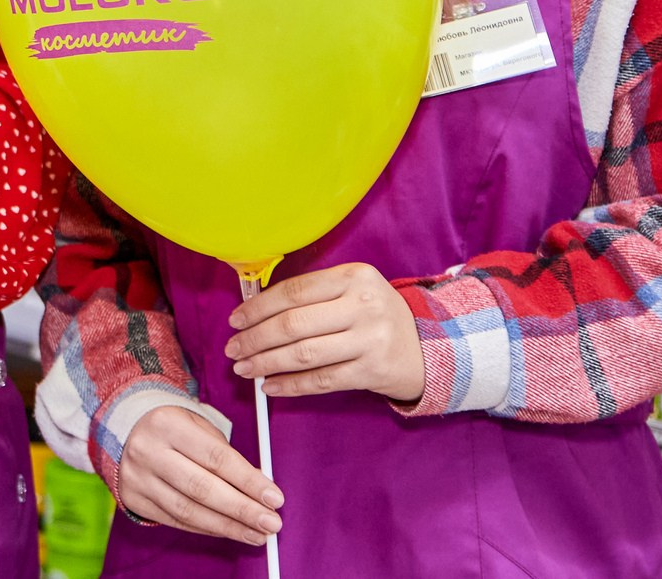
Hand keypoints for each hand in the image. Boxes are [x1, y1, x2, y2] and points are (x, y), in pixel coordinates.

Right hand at [118, 405, 282, 545]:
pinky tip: (229, 530)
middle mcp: (147, 450)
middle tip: (271, 522)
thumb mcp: (199, 426)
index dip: (248, 481)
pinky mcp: (134, 498)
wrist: (129, 429)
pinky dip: (207, 529)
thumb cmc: (175, 428)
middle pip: (201, 488)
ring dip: (228, 526)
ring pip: (188, 510)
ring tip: (256, 534)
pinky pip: (176, 521)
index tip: (275, 498)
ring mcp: (137, 477)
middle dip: (242, 509)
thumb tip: (259, 490)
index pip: (215, 457)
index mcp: (167, 424)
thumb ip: (227, 456)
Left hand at [226, 262, 425, 402]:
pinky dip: (291, 385)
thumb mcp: (353, 290)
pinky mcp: (372, 372)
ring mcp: (370, 341)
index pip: (294, 291)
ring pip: (304, 354)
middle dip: (255, 338)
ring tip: (245, 367)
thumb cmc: (376, 316)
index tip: (236, 320)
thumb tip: (256, 309)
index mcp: (354, 277)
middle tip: (234, 348)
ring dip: (266, 362)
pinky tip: (270, 385)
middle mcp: (363, 306)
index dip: (258, 307)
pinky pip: (321, 380)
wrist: (427, 350)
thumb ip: (313, 295)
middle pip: (294, 324)